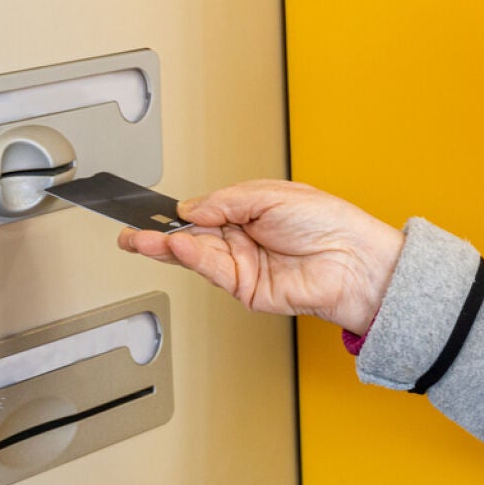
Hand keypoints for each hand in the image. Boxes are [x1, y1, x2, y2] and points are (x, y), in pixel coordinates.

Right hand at [117, 180, 404, 333]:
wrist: (355, 261)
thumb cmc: (330, 223)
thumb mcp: (273, 194)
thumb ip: (227, 201)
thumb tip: (191, 208)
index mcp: (249, 212)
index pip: (201, 212)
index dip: (173, 212)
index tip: (145, 209)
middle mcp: (243, 239)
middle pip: (190, 237)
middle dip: (157, 234)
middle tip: (128, 230)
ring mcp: (243, 265)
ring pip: (194, 257)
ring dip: (166, 247)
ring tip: (141, 239)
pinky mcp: (247, 289)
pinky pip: (213, 272)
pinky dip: (193, 258)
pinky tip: (179, 246)